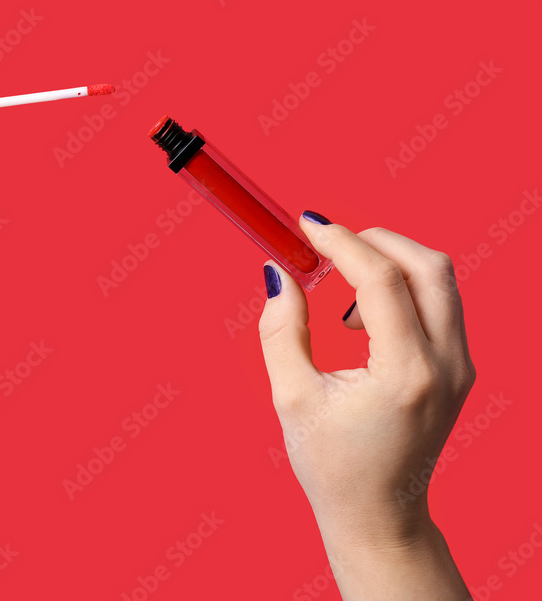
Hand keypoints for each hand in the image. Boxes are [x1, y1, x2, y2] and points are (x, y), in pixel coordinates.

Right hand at [258, 214, 473, 598]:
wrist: (379, 513)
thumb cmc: (332, 464)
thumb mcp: (292, 397)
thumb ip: (281, 329)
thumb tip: (277, 273)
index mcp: (405, 373)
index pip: (380, 279)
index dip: (340, 242)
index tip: (307, 224)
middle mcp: (446, 365)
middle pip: (427, 265)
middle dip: (375, 240)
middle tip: (328, 243)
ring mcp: (461, 367)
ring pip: (440, 279)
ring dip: (390, 263)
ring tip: (341, 294)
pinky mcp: (460, 369)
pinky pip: (440, 303)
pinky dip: (403, 288)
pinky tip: (362, 317)